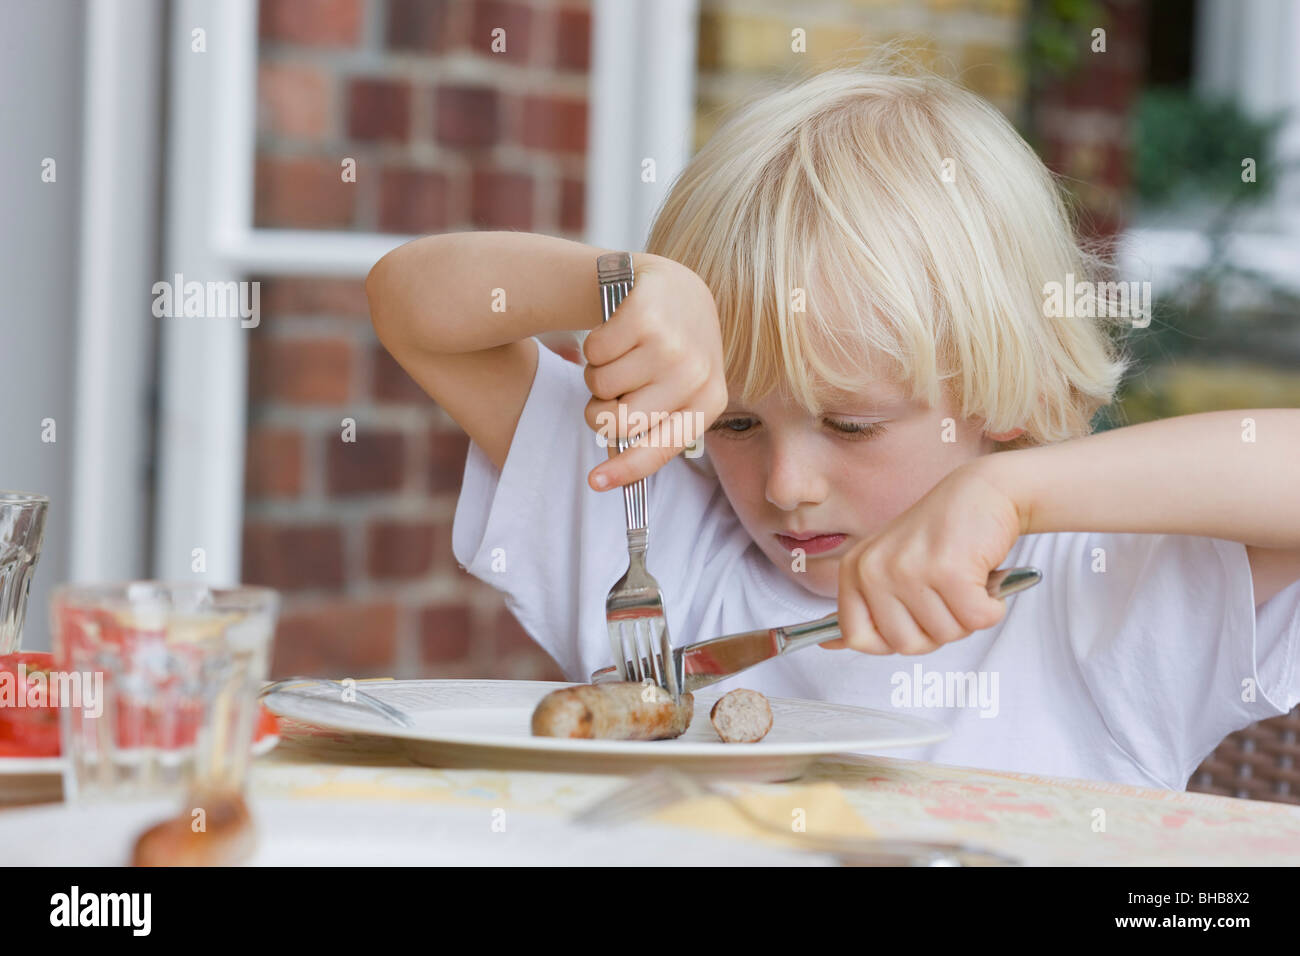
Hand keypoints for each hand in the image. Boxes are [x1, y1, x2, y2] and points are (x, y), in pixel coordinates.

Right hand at [583, 253, 726, 490]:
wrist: (674, 288)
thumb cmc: (671, 350)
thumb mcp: (679, 390)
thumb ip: (653, 427)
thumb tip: (610, 474)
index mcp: (709, 401)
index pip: (660, 448)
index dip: (625, 470)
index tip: (596, 483)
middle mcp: (696, 373)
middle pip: (620, 422)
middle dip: (602, 410)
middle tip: (612, 391)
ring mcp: (671, 342)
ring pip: (601, 385)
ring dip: (599, 373)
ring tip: (623, 355)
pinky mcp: (644, 314)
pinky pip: (593, 352)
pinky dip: (594, 346)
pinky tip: (617, 332)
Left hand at [820, 462, 1023, 654]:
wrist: (985, 491)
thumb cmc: (943, 533)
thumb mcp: (891, 565)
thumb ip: (865, 606)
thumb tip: (828, 646)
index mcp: (855, 570)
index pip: (856, 636)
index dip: (893, 639)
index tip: (913, 619)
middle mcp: (874, 569)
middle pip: (905, 645)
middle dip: (937, 630)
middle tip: (947, 595)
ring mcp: (908, 570)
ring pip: (945, 635)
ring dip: (967, 616)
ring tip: (965, 579)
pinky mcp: (948, 571)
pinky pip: (976, 620)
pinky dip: (990, 607)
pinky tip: (983, 579)